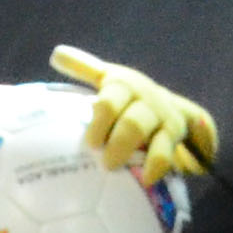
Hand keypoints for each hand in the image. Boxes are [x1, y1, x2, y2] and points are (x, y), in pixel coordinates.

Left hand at [51, 46, 216, 184]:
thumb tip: (56, 54)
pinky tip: (147, 178)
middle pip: (134, 122)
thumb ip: (84, 67)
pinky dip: (158, 164)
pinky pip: (167, 151)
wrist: (173, 106)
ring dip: (139, 155)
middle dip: (120, 142)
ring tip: (119, 170)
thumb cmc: (128, 97)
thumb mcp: (110, 78)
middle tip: (104, 161)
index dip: (102, 121)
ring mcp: (164, 118)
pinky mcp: (176, 135)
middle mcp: (147, 100)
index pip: (112, 101)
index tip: (91, 143)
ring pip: (155, 138)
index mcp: (125, 86)